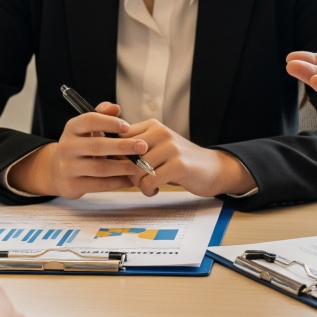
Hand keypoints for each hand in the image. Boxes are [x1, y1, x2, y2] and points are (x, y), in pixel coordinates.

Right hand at [6, 102, 147, 197]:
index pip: (90, 121)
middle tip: (143, 147)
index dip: (109, 123)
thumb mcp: (89, 128)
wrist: (60, 171)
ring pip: (100, 168)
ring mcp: (68, 167)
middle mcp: (67, 146)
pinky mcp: (73, 185)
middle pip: (97, 146)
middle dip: (122, 146)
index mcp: (72, 128)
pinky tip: (130, 180)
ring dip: (123, 167)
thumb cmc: (83, 144)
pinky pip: (99, 185)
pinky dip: (118, 182)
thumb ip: (103, 115)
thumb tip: (115, 108)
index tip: (128, 127)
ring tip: (140, 166)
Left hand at [120, 118, 256, 197]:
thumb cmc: (178, 161)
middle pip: (125, 155)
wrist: (212, 168)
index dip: (115, 156)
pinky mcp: (178, 165)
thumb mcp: (157, 147)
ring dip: (138, 184)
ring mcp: (170, 147)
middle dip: (125, 172)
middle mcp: (160, 132)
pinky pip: (149, 181)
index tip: (121, 168)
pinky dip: (148, 190)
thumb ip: (135, 147)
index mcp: (152, 126)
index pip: (119, 137)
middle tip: (136, 180)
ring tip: (147, 186)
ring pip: (136, 169)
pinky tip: (155, 190)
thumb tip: (104, 156)